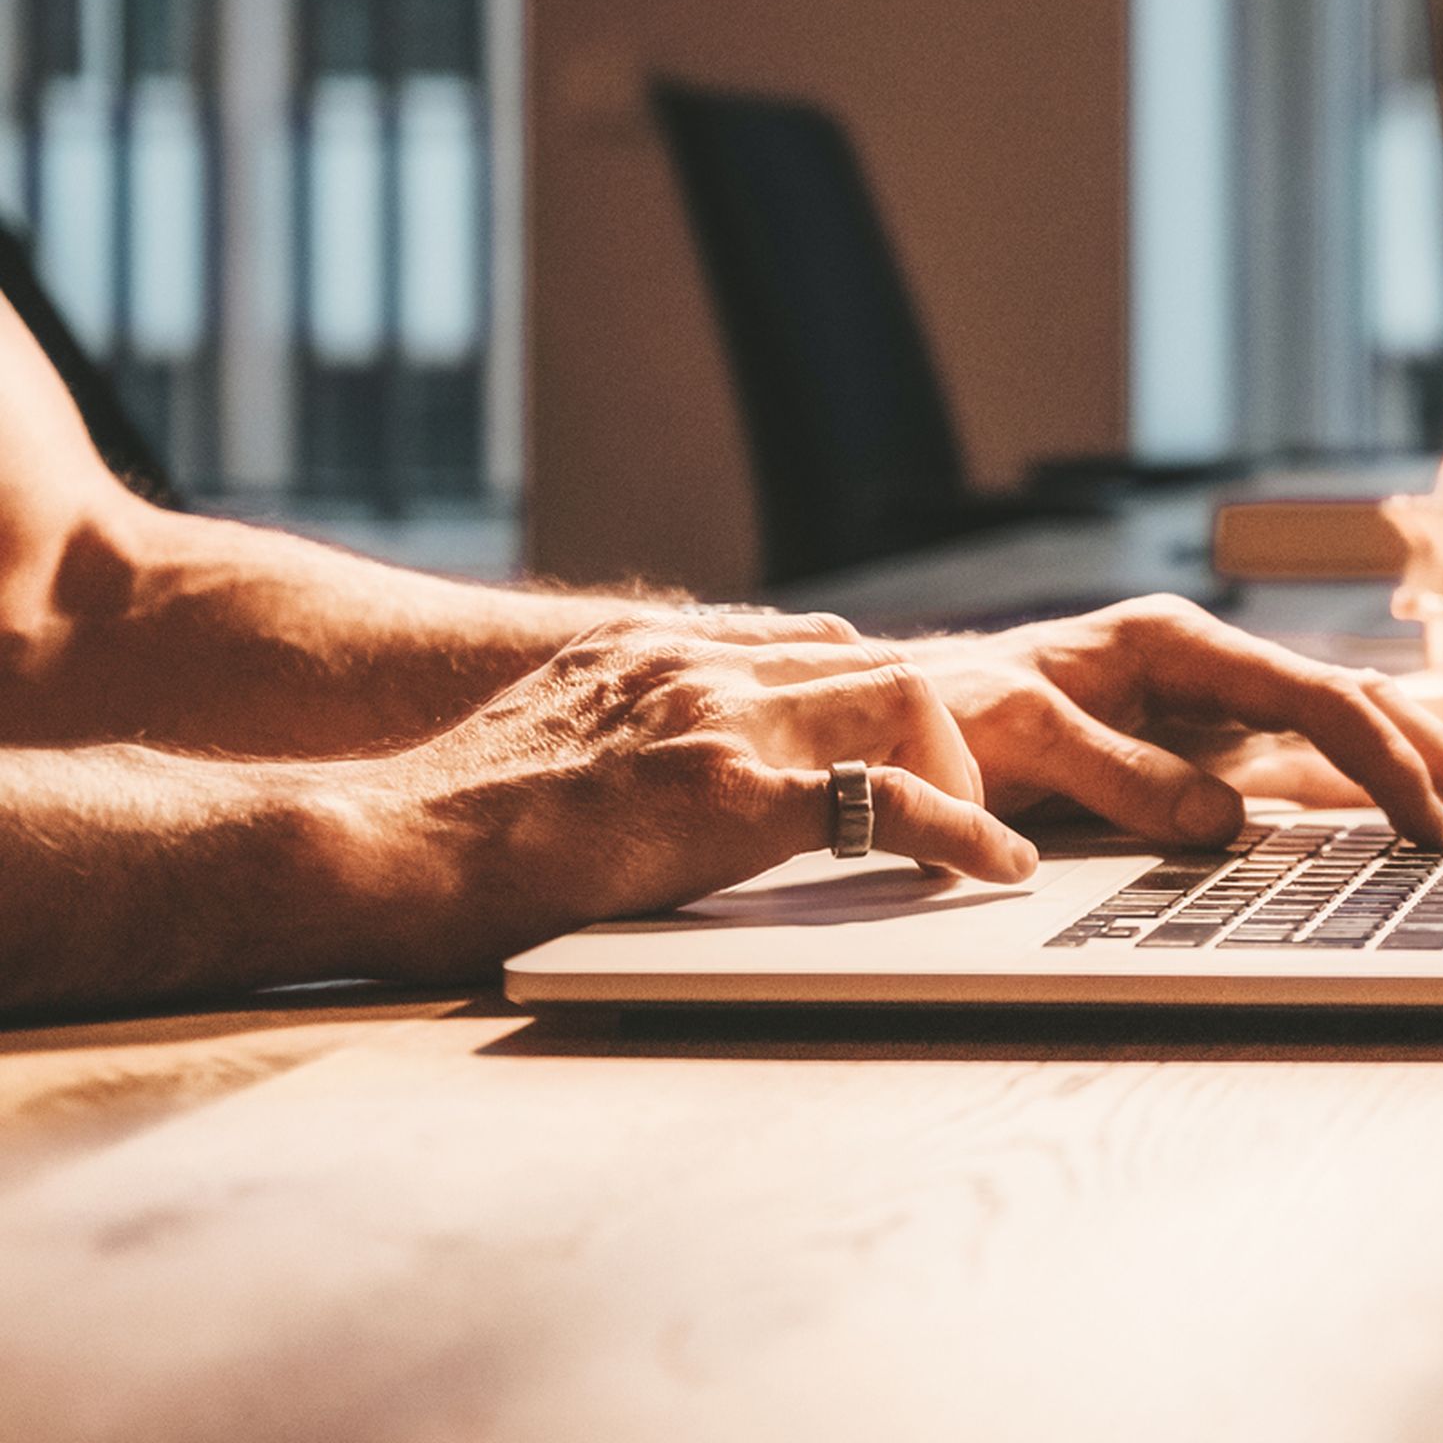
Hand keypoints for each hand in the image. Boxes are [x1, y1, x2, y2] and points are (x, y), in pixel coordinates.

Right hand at [365, 616, 1037, 963]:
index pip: (808, 641)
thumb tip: (653, 770)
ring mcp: (714, 719)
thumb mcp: (547, 734)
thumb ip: (621, 730)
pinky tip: (996, 866)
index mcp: (655, 648)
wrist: (381, 843)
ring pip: (899, 696)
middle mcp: (695, 662)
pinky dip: (960, 828)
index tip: (896, 752)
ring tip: (969, 837)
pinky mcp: (722, 794)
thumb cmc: (443, 819)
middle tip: (944, 803)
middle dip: (929, 731)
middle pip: (866, 659)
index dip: (866, 700)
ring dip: (954, 767)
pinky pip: (883, 798)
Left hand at [908, 595, 1442, 850]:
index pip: (1310, 700)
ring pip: (1344, 737)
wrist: (879, 720)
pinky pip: (1302, 771)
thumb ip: (1120, 775)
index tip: (1431, 826)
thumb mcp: (1016, 738)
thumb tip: (1223, 823)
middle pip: (1356, 708)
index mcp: (1171, 642)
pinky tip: (1416, 830)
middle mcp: (1205, 667)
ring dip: (1424, 778)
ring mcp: (1209, 710)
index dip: (1381, 764)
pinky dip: (1368, 797)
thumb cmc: (937, 718)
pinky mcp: (1201, 753)